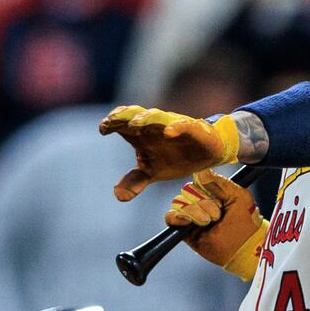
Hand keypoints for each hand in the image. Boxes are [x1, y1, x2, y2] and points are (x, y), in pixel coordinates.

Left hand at [99, 104, 238, 201]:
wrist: (206, 155)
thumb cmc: (175, 158)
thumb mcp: (152, 173)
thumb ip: (135, 181)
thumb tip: (118, 195)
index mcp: (142, 134)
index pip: (123, 123)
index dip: (112, 122)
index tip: (103, 129)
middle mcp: (155, 126)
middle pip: (136, 114)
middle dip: (124, 115)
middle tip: (111, 121)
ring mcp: (173, 125)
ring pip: (157, 116)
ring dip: (146, 118)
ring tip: (135, 124)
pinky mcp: (193, 129)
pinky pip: (184, 125)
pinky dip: (176, 126)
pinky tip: (168, 132)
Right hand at [167, 169, 263, 278]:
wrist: (244, 245)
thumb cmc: (245, 221)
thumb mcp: (237, 194)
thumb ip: (219, 182)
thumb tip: (200, 172)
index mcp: (212, 192)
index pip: (198, 180)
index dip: (206, 187)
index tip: (220, 199)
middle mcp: (199, 201)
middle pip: (187, 190)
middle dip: (202, 202)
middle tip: (217, 214)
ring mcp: (191, 215)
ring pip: (179, 202)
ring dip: (194, 211)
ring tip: (208, 221)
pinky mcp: (183, 229)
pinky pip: (170, 217)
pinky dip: (177, 217)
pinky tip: (189, 222)